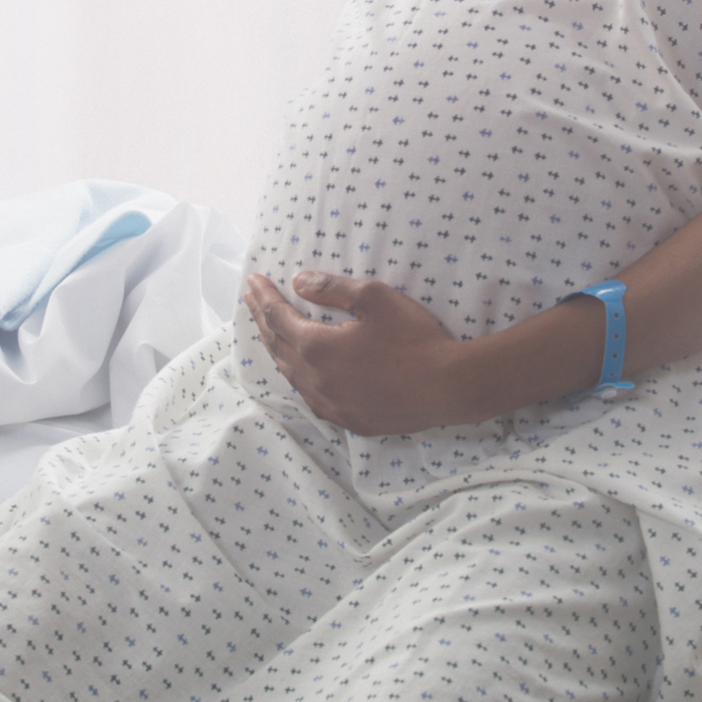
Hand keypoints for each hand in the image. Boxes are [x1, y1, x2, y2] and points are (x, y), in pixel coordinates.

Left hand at [242, 271, 472, 435]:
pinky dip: (298, 379)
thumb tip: (298, 281)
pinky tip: (300, 374)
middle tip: (251, 300)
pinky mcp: (349, 420)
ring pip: (291, 376)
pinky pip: (311, 398)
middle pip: (278, 347)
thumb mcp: (375, 298)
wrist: (450, 387)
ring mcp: (332, 405)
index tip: (253, 280)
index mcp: (318, 348)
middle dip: (262, 320)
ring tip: (269, 333)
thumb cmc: (415, 338)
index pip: (278, 318)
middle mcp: (317, 381)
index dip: (264, 297)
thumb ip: (332, 288)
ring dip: (277, 351)